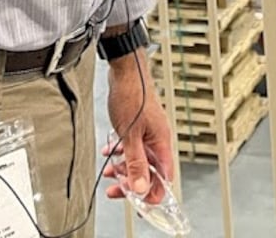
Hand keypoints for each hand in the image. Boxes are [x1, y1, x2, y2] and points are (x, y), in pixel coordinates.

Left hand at [102, 51, 173, 203]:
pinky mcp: (140, 125)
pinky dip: (122, 152)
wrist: (126, 71)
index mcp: (162, 142)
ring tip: (110, 172)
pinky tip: (111, 152)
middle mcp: (158, 138)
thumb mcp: (130, 136)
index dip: (153, 193)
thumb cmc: (132, 96)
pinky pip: (133, 146)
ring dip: (125, 168)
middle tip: (117, 191)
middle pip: (151, 170)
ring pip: (140, 158)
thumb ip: (136, 163)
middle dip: (134, 182)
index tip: (139, 204)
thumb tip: (141, 188)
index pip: (164, 178)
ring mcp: (149, 131)